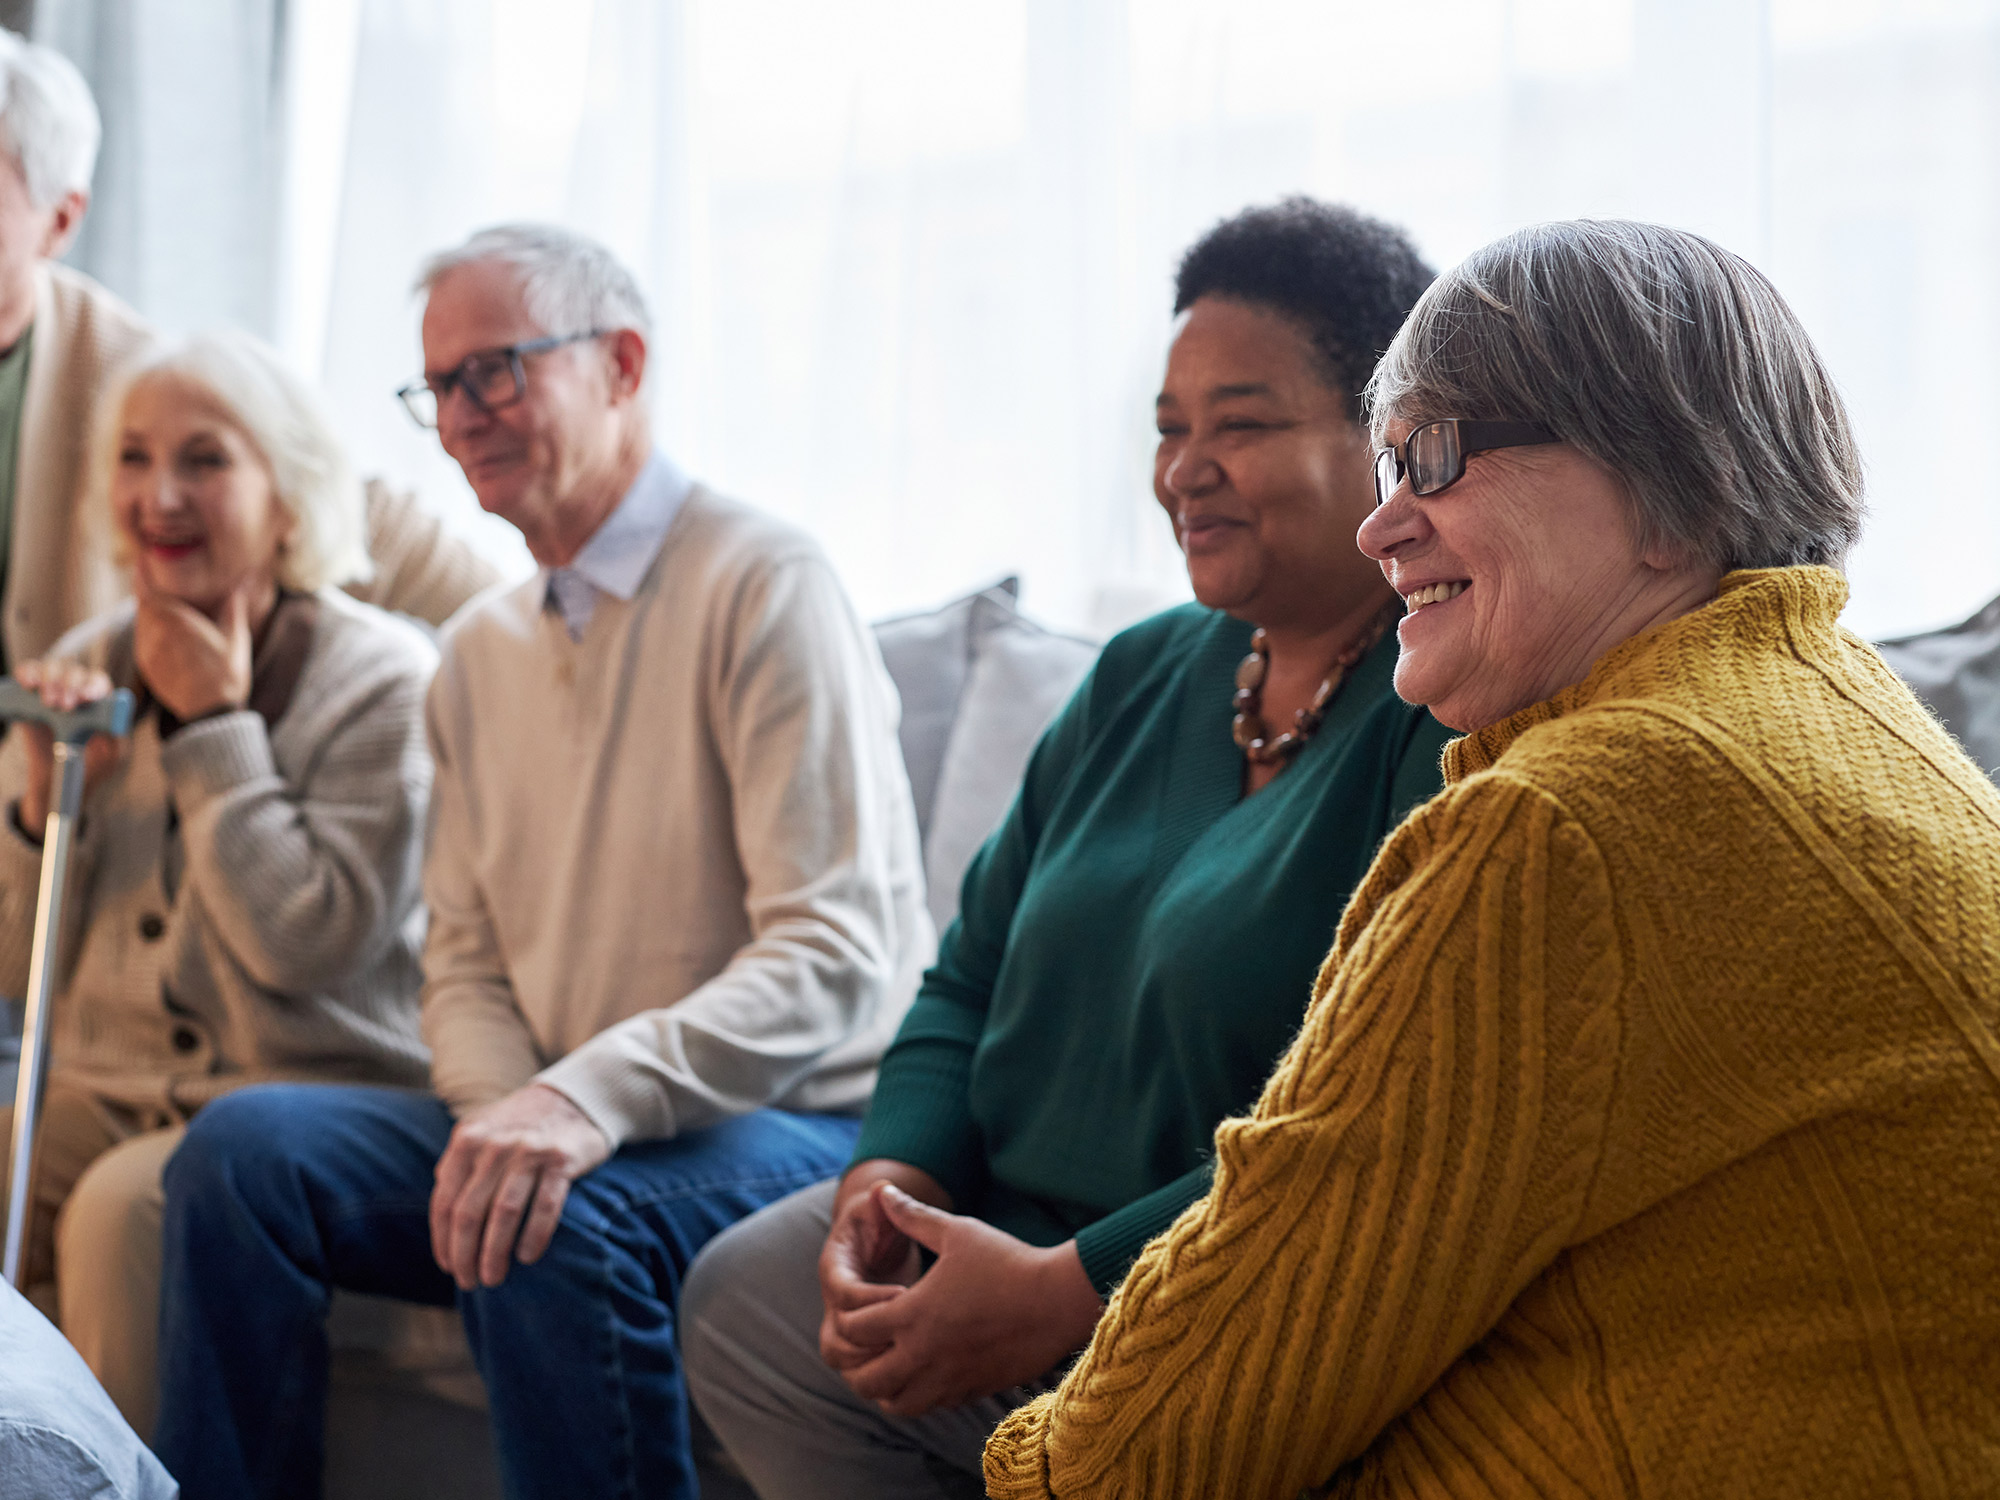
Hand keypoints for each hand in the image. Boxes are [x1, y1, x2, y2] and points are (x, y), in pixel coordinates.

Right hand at [11, 658, 123, 838]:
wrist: (56, 776)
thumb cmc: (90, 763)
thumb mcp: (110, 755)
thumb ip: (115, 739)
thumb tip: (116, 724)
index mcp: (100, 699)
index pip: (99, 682)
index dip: (93, 686)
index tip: (86, 699)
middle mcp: (76, 688)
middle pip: (75, 672)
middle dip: (71, 686)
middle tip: (65, 707)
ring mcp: (52, 687)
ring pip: (53, 667)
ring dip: (51, 680)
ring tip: (49, 703)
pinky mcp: (29, 692)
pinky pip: (28, 670)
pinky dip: (28, 672)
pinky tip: (29, 685)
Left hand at [132, 577, 252, 722]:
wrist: (209, 712)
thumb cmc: (226, 675)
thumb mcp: (236, 640)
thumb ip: (232, 610)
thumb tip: (238, 587)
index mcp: (177, 620)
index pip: (149, 589)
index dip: (144, 573)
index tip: (144, 561)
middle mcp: (156, 632)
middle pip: (143, 603)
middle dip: (149, 592)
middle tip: (155, 580)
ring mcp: (148, 649)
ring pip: (141, 621)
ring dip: (149, 611)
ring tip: (163, 608)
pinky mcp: (145, 664)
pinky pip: (142, 638)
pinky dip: (149, 630)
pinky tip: (164, 633)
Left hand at [428, 1082, 611, 1289]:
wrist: (574, 1099)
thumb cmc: (520, 1128)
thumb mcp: (481, 1134)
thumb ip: (458, 1168)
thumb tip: (442, 1220)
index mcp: (467, 1140)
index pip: (445, 1201)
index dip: (443, 1241)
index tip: (448, 1267)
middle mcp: (494, 1143)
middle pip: (469, 1212)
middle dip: (465, 1255)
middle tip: (469, 1282)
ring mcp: (528, 1150)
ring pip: (503, 1213)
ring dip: (494, 1253)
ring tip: (493, 1277)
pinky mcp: (561, 1160)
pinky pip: (544, 1207)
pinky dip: (533, 1237)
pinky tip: (527, 1257)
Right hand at [818, 1161, 950, 1371]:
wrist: (873, 1240)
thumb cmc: (879, 1221)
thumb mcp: (879, 1208)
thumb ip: (882, 1203)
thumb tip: (882, 1189)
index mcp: (836, 1268)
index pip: (842, 1293)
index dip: (871, 1299)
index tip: (905, 1295)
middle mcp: (833, 1302)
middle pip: (833, 1340)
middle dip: (869, 1344)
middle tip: (908, 1340)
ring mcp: (843, 1324)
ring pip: (842, 1361)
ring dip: (872, 1368)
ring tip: (912, 1360)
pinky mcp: (859, 1340)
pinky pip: (860, 1370)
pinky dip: (881, 1377)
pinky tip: (915, 1373)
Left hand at [826, 1183, 1103, 1416]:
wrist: (1058, 1301)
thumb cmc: (1008, 1261)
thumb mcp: (957, 1231)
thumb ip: (914, 1215)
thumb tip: (882, 1189)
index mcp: (912, 1314)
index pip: (853, 1330)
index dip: (848, 1317)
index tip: (866, 1304)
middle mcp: (923, 1355)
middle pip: (865, 1380)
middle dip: (857, 1362)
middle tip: (871, 1342)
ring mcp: (948, 1379)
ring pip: (897, 1404)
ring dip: (886, 1387)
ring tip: (895, 1362)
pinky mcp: (972, 1391)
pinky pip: (932, 1406)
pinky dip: (920, 1393)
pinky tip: (931, 1369)